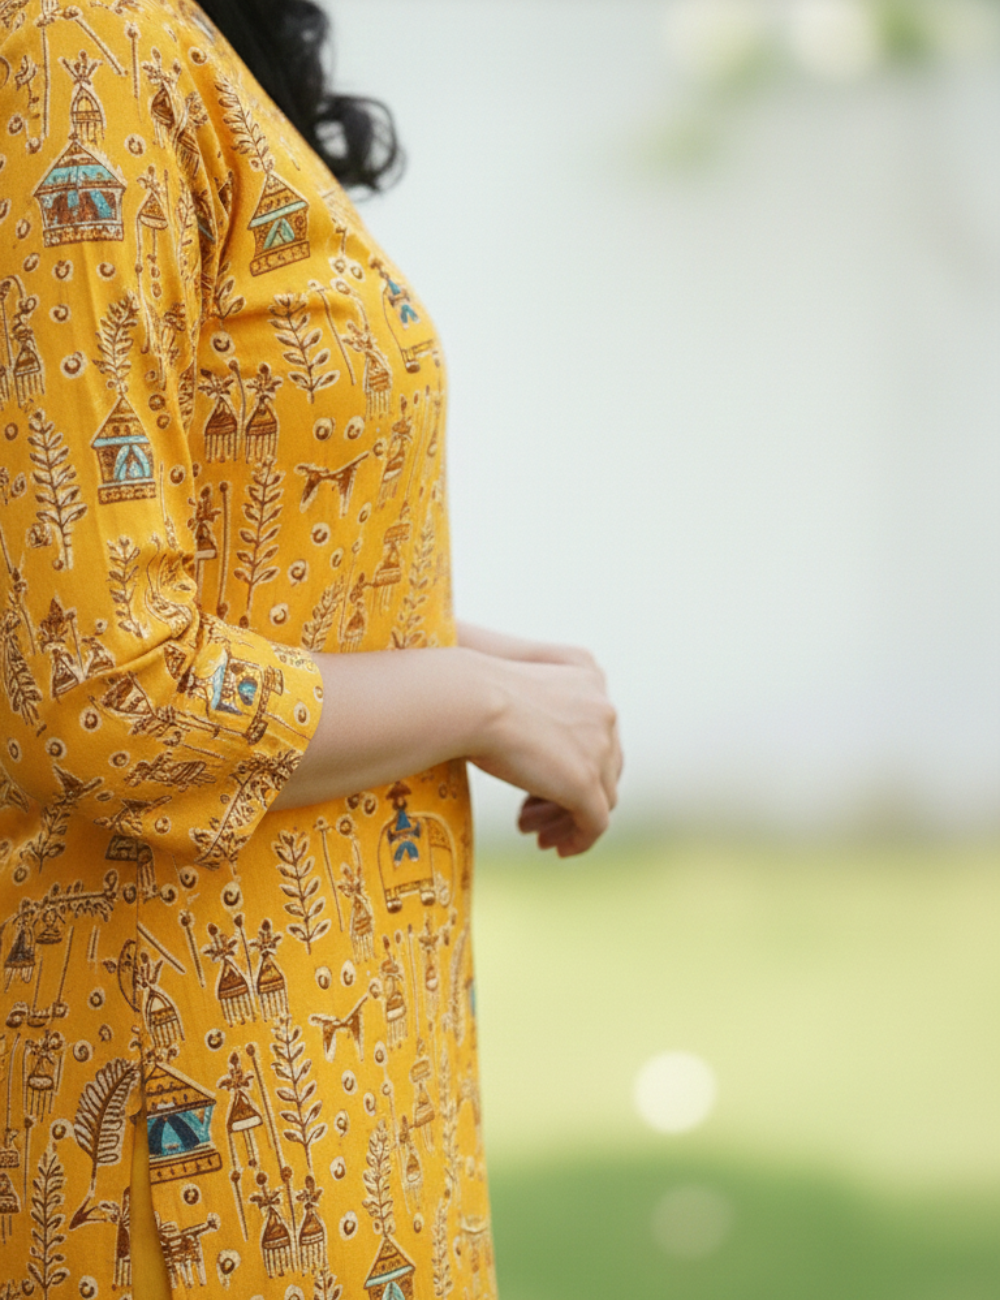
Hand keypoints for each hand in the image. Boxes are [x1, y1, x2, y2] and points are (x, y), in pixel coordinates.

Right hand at [468, 649, 622, 857]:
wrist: (468, 699)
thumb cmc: (470, 691)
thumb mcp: (510, 690)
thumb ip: (532, 708)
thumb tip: (525, 739)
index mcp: (588, 675)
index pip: (594, 728)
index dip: (569, 758)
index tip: (538, 780)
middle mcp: (603, 709)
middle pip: (603, 764)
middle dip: (569, 791)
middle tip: (532, 813)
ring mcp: (599, 747)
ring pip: (601, 796)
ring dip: (568, 818)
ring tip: (537, 834)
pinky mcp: (586, 782)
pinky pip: (595, 824)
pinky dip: (580, 840)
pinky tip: (557, 849)